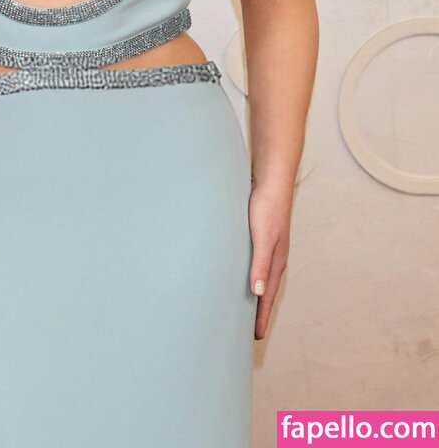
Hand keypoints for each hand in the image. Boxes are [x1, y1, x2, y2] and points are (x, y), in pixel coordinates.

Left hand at [248, 180, 291, 339]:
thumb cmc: (267, 208)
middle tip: (251, 331)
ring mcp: (269, 248)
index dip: (262, 317)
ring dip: (256, 295)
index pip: (267, 297)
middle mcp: (274, 258)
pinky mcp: (260, 237)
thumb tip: (256, 293)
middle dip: (260, 311)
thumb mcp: (263, 237)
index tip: (257, 337)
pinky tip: (242, 274)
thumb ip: (260, 264)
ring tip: (247, 308)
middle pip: (266, 291)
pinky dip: (251, 276)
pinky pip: (256, 264)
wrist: (272, 180)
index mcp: (276, 262)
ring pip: (261, 278)